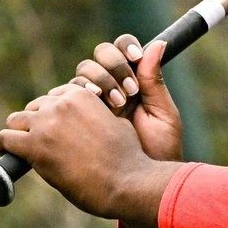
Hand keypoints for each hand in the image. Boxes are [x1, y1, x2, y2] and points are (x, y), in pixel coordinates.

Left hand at [0, 79, 178, 227]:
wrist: (127, 182)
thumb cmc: (127, 159)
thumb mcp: (117, 123)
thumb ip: (97, 116)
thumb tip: (85, 125)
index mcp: (82, 95)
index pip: (54, 97)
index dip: (54, 115)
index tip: (55, 130)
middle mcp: (61, 104)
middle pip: (34, 108)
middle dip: (36, 125)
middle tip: (43, 145)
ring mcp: (46, 124)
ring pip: (15, 121)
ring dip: (19, 135)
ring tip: (24, 151)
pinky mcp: (35, 146)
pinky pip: (6, 140)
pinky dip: (7, 149)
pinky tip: (13, 158)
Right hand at [73, 36, 183, 162]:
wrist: (143, 184)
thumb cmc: (160, 151)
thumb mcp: (163, 115)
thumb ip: (155, 81)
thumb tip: (159, 43)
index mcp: (132, 83)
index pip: (121, 51)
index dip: (124, 49)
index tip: (136, 57)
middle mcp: (109, 90)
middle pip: (97, 58)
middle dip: (112, 67)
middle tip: (129, 91)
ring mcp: (89, 105)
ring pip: (80, 75)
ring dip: (97, 81)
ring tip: (117, 104)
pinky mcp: (72, 121)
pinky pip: (65, 98)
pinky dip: (76, 95)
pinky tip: (94, 104)